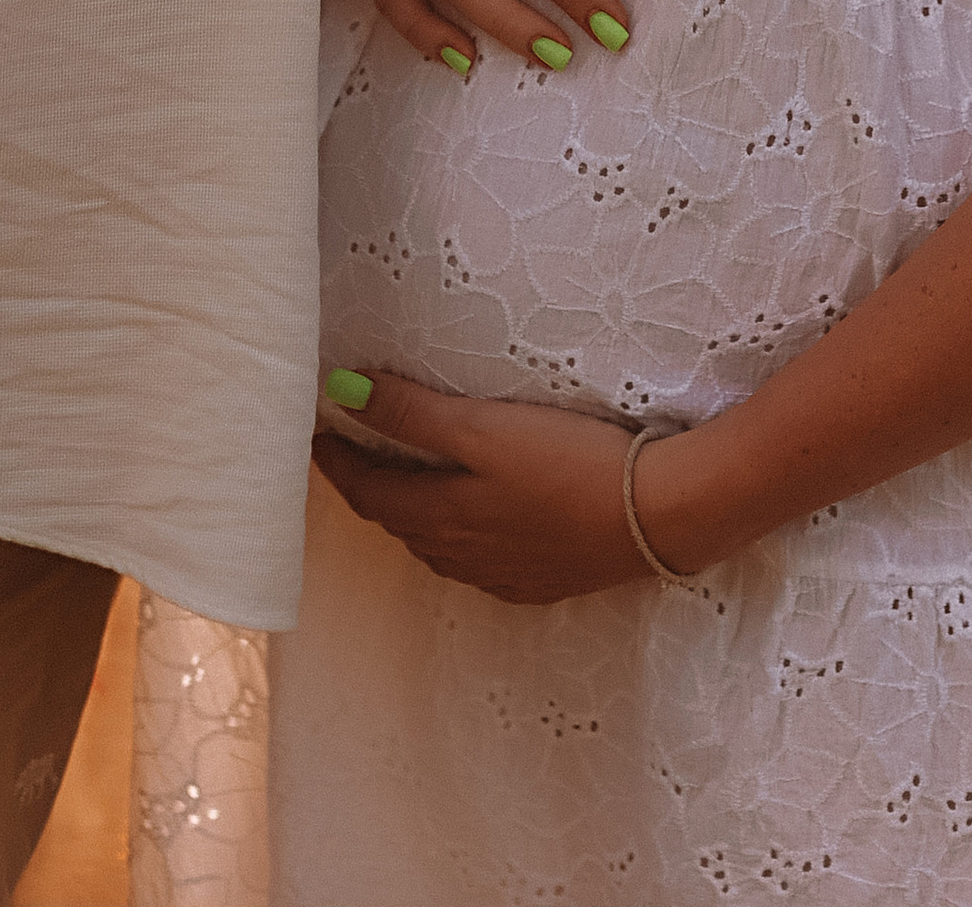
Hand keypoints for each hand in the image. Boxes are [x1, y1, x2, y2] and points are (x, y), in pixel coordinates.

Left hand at [311, 372, 654, 602]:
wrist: (657, 516)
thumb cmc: (568, 462)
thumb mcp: (483, 428)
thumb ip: (411, 413)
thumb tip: (341, 391)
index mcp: (442, 517)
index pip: (369, 492)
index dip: (338, 463)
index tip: (314, 436)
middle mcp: (463, 556)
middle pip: (399, 520)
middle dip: (370, 487)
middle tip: (350, 452)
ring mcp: (503, 574)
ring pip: (437, 545)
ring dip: (411, 514)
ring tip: (401, 480)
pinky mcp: (540, 580)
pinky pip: (476, 562)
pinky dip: (455, 537)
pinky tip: (468, 524)